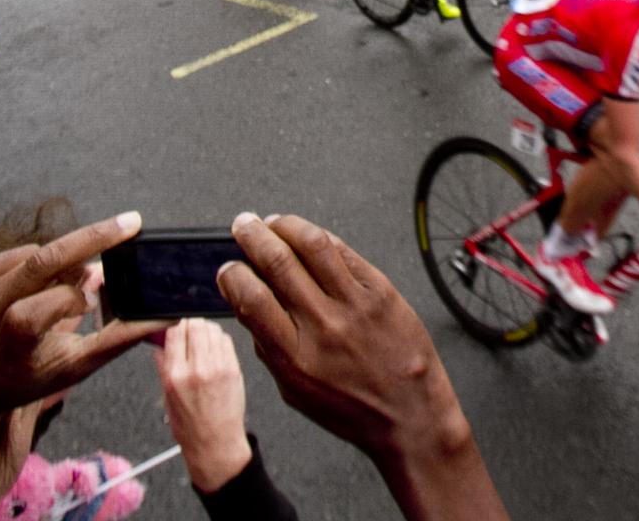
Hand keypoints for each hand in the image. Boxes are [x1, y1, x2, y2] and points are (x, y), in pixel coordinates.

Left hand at [0, 213, 157, 457]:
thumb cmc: (24, 378)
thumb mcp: (72, 368)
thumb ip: (117, 340)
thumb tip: (163, 316)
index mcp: (11, 347)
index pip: (49, 304)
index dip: (76, 298)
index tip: (96, 297)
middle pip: (42, 261)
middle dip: (91, 238)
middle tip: (128, 223)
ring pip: (36, 255)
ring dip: (64, 262)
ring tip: (68, 286)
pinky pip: (19, 254)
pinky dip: (41, 262)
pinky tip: (43, 284)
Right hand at [156, 320, 252, 492]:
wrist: (215, 444)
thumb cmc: (189, 426)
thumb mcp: (167, 397)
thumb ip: (163, 368)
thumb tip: (158, 347)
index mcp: (175, 376)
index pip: (175, 332)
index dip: (175, 324)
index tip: (176, 326)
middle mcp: (196, 369)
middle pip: (195, 325)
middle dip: (191, 324)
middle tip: (190, 330)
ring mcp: (218, 368)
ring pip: (213, 329)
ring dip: (206, 329)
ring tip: (203, 339)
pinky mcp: (234, 369)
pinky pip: (226, 340)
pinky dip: (220, 339)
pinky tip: (215, 348)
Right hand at [218, 213, 473, 465]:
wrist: (410, 415)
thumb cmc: (351, 407)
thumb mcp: (295, 389)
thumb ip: (268, 346)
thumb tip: (247, 303)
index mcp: (294, 357)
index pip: (250, 299)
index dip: (232, 275)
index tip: (228, 269)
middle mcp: (323, 326)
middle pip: (277, 262)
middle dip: (252, 235)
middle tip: (243, 225)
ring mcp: (355, 305)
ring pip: (312, 245)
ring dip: (285, 225)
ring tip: (273, 222)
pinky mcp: (381, 291)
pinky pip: (345, 252)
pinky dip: (320, 237)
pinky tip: (309, 236)